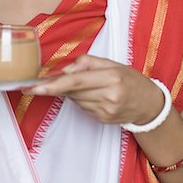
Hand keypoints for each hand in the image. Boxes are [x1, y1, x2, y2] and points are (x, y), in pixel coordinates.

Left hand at [25, 54, 163, 124]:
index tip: (34, 88)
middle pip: (72, 91)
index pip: (76, 81)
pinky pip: (82, 107)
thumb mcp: (112, 63)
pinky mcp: (102, 120)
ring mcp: (105, 111)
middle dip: (57, 86)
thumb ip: (86, 62)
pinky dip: (81, 99)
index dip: (53, 85)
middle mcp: (108, 96)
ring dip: (72, 91)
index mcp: (111, 77)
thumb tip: (64, 70)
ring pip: (75, 100)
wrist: (148, 104)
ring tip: (87, 84)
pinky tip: (92, 94)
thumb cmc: (129, 79)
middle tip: (42, 83)